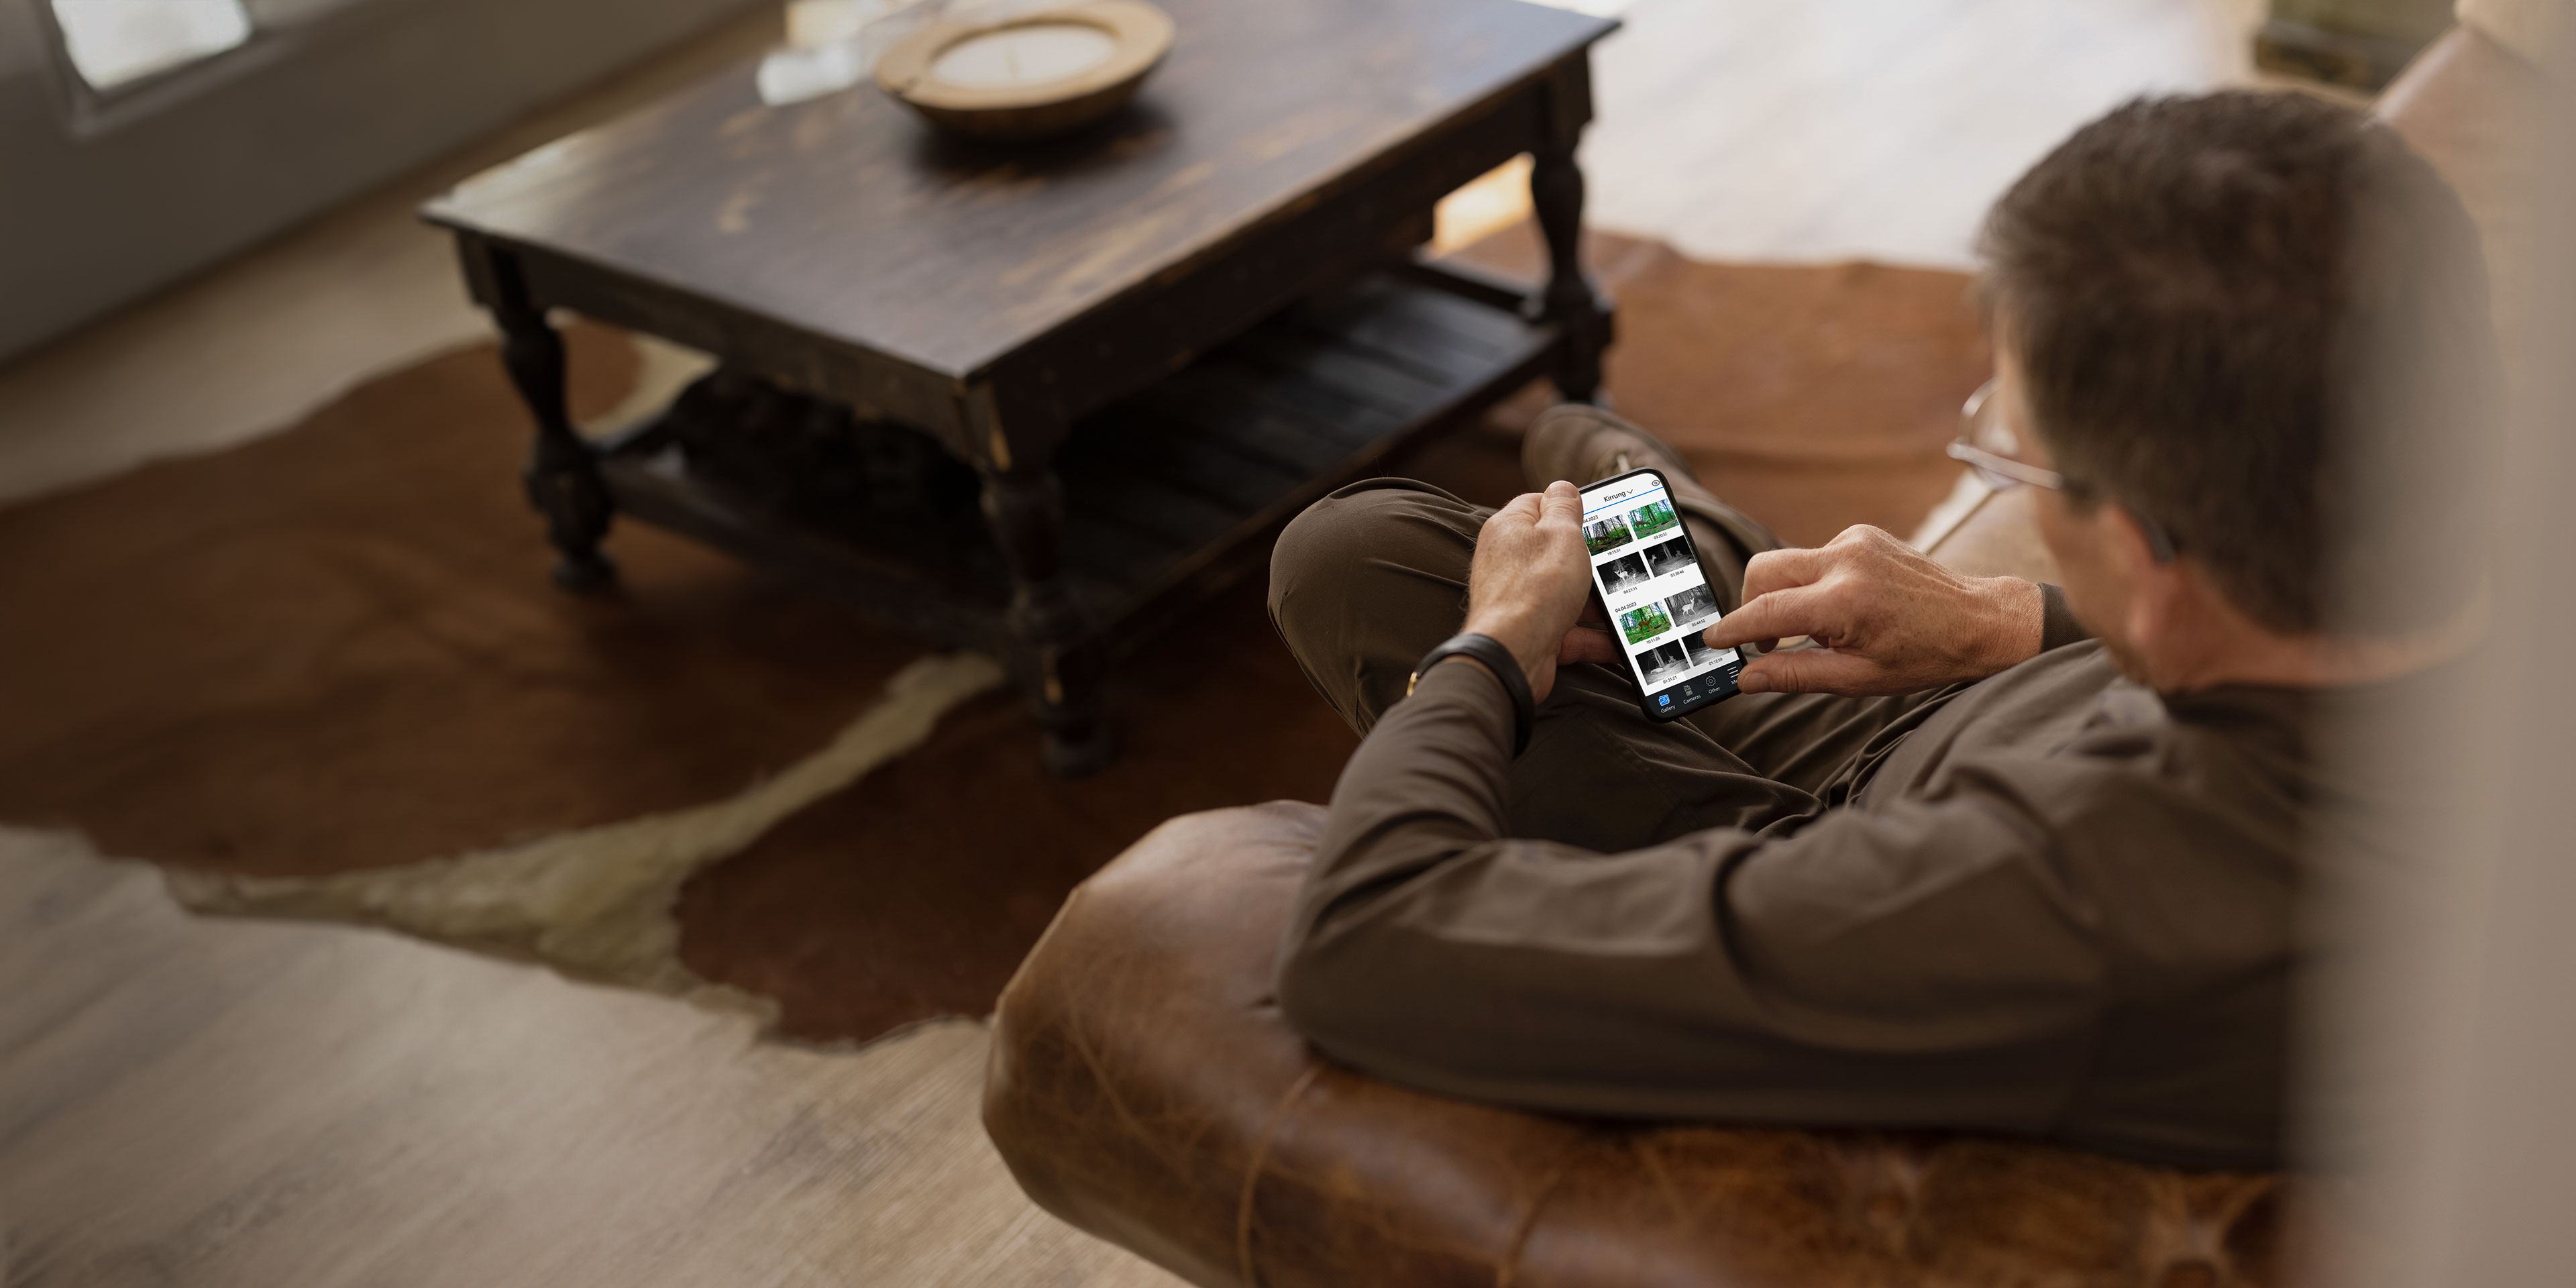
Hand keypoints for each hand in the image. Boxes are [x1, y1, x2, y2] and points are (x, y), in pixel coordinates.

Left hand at [1455, 482, 1601, 702]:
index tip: (1597, 516)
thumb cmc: (1534, 588)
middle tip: (1619, 560)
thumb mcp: (1561, 533)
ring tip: (1626, 603)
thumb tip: (1562, 487)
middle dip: (1590, 560)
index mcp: (1511, 528)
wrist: (1513, 654)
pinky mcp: (1533, 632)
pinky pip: (1570, 631)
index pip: (1540, 504)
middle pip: (1558, 552)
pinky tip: (1619, 641)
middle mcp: (1510, 563)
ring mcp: (1521, 600)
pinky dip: (1594, 637)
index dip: (1570, 508)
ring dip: (1597, 602)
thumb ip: (1565, 507)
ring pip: (1567, 594)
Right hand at [1702, 525, 2042, 695]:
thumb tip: (1747, 677)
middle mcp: (1846, 561)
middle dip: (1750, 604)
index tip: (1711, 641)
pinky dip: (1813, 581)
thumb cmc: (1924, 656)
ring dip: (1785, 594)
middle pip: (1763, 571)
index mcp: (1845, 602)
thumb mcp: (1858, 679)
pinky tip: (1842, 605)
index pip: (1767, 612)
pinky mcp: (1862, 534)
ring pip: (1787, 562)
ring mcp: (1855, 541)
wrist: (1979, 621)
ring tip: (1815, 628)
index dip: (1732, 630)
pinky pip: (1815, 556)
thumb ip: (1795, 675)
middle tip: (1764, 640)